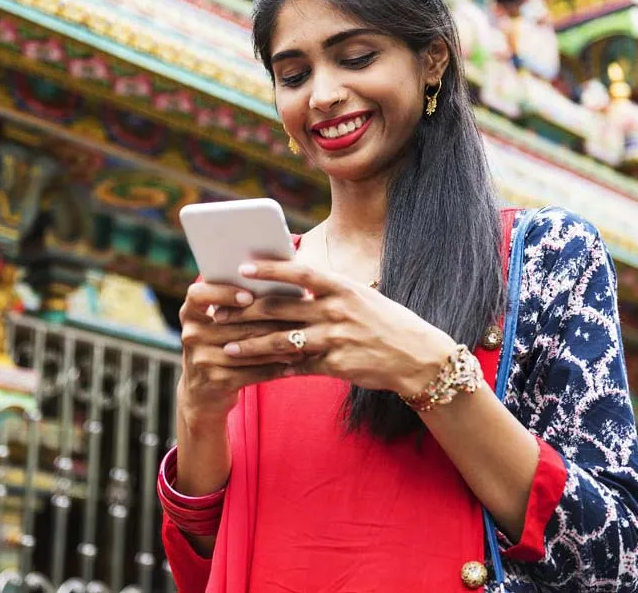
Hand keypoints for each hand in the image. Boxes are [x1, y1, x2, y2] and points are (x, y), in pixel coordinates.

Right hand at [177, 281, 303, 421]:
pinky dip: (275, 369)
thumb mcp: (215, 325)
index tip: (249, 296)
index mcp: (190, 313)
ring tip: (302, 342)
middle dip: (271, 322)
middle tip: (299, 317)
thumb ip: (235, 306)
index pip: (199, 295)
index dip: (223, 293)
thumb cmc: (219, 347)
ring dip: (279, 346)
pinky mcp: (216, 381)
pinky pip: (253, 372)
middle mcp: (191, 334)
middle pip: (235, 324)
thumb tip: (279, 285)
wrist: (201, 393)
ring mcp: (201, 359)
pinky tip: (293, 365)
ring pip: (249, 348)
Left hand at [214, 261, 455, 395]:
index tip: (242, 266)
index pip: (299, 272)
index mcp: (342, 287)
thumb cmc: (386, 322)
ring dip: (250, 345)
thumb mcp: (360, 296)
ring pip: (281, 342)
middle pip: (280, 308)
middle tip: (218, 313)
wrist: (418, 357)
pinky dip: (274, 369)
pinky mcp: (335, 366)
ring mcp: (336, 340)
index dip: (269, 269)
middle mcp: (337, 311)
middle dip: (245, 312)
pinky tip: (254, 371)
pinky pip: (297, 368)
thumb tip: (290, 280)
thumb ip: (326, 291)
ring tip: (227, 347)